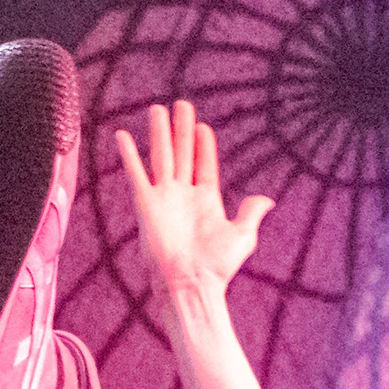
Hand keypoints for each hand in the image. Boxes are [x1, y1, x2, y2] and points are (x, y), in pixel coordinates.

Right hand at [113, 99, 271, 304]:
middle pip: (183, 153)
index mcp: (206, 200)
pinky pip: (136, 174)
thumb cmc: (217, 267)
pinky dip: (129, 155)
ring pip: (161, 156)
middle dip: (182, 129)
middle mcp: (183, 195)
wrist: (191, 283)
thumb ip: (251, 213)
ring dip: (160, 133)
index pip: (204, 164)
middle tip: (181, 105)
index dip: (204, 144)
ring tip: (158, 109)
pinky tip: (122, 136)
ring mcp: (164, 198)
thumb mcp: (242, 235)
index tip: (203, 126)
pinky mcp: (146, 204)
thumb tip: (266, 199)